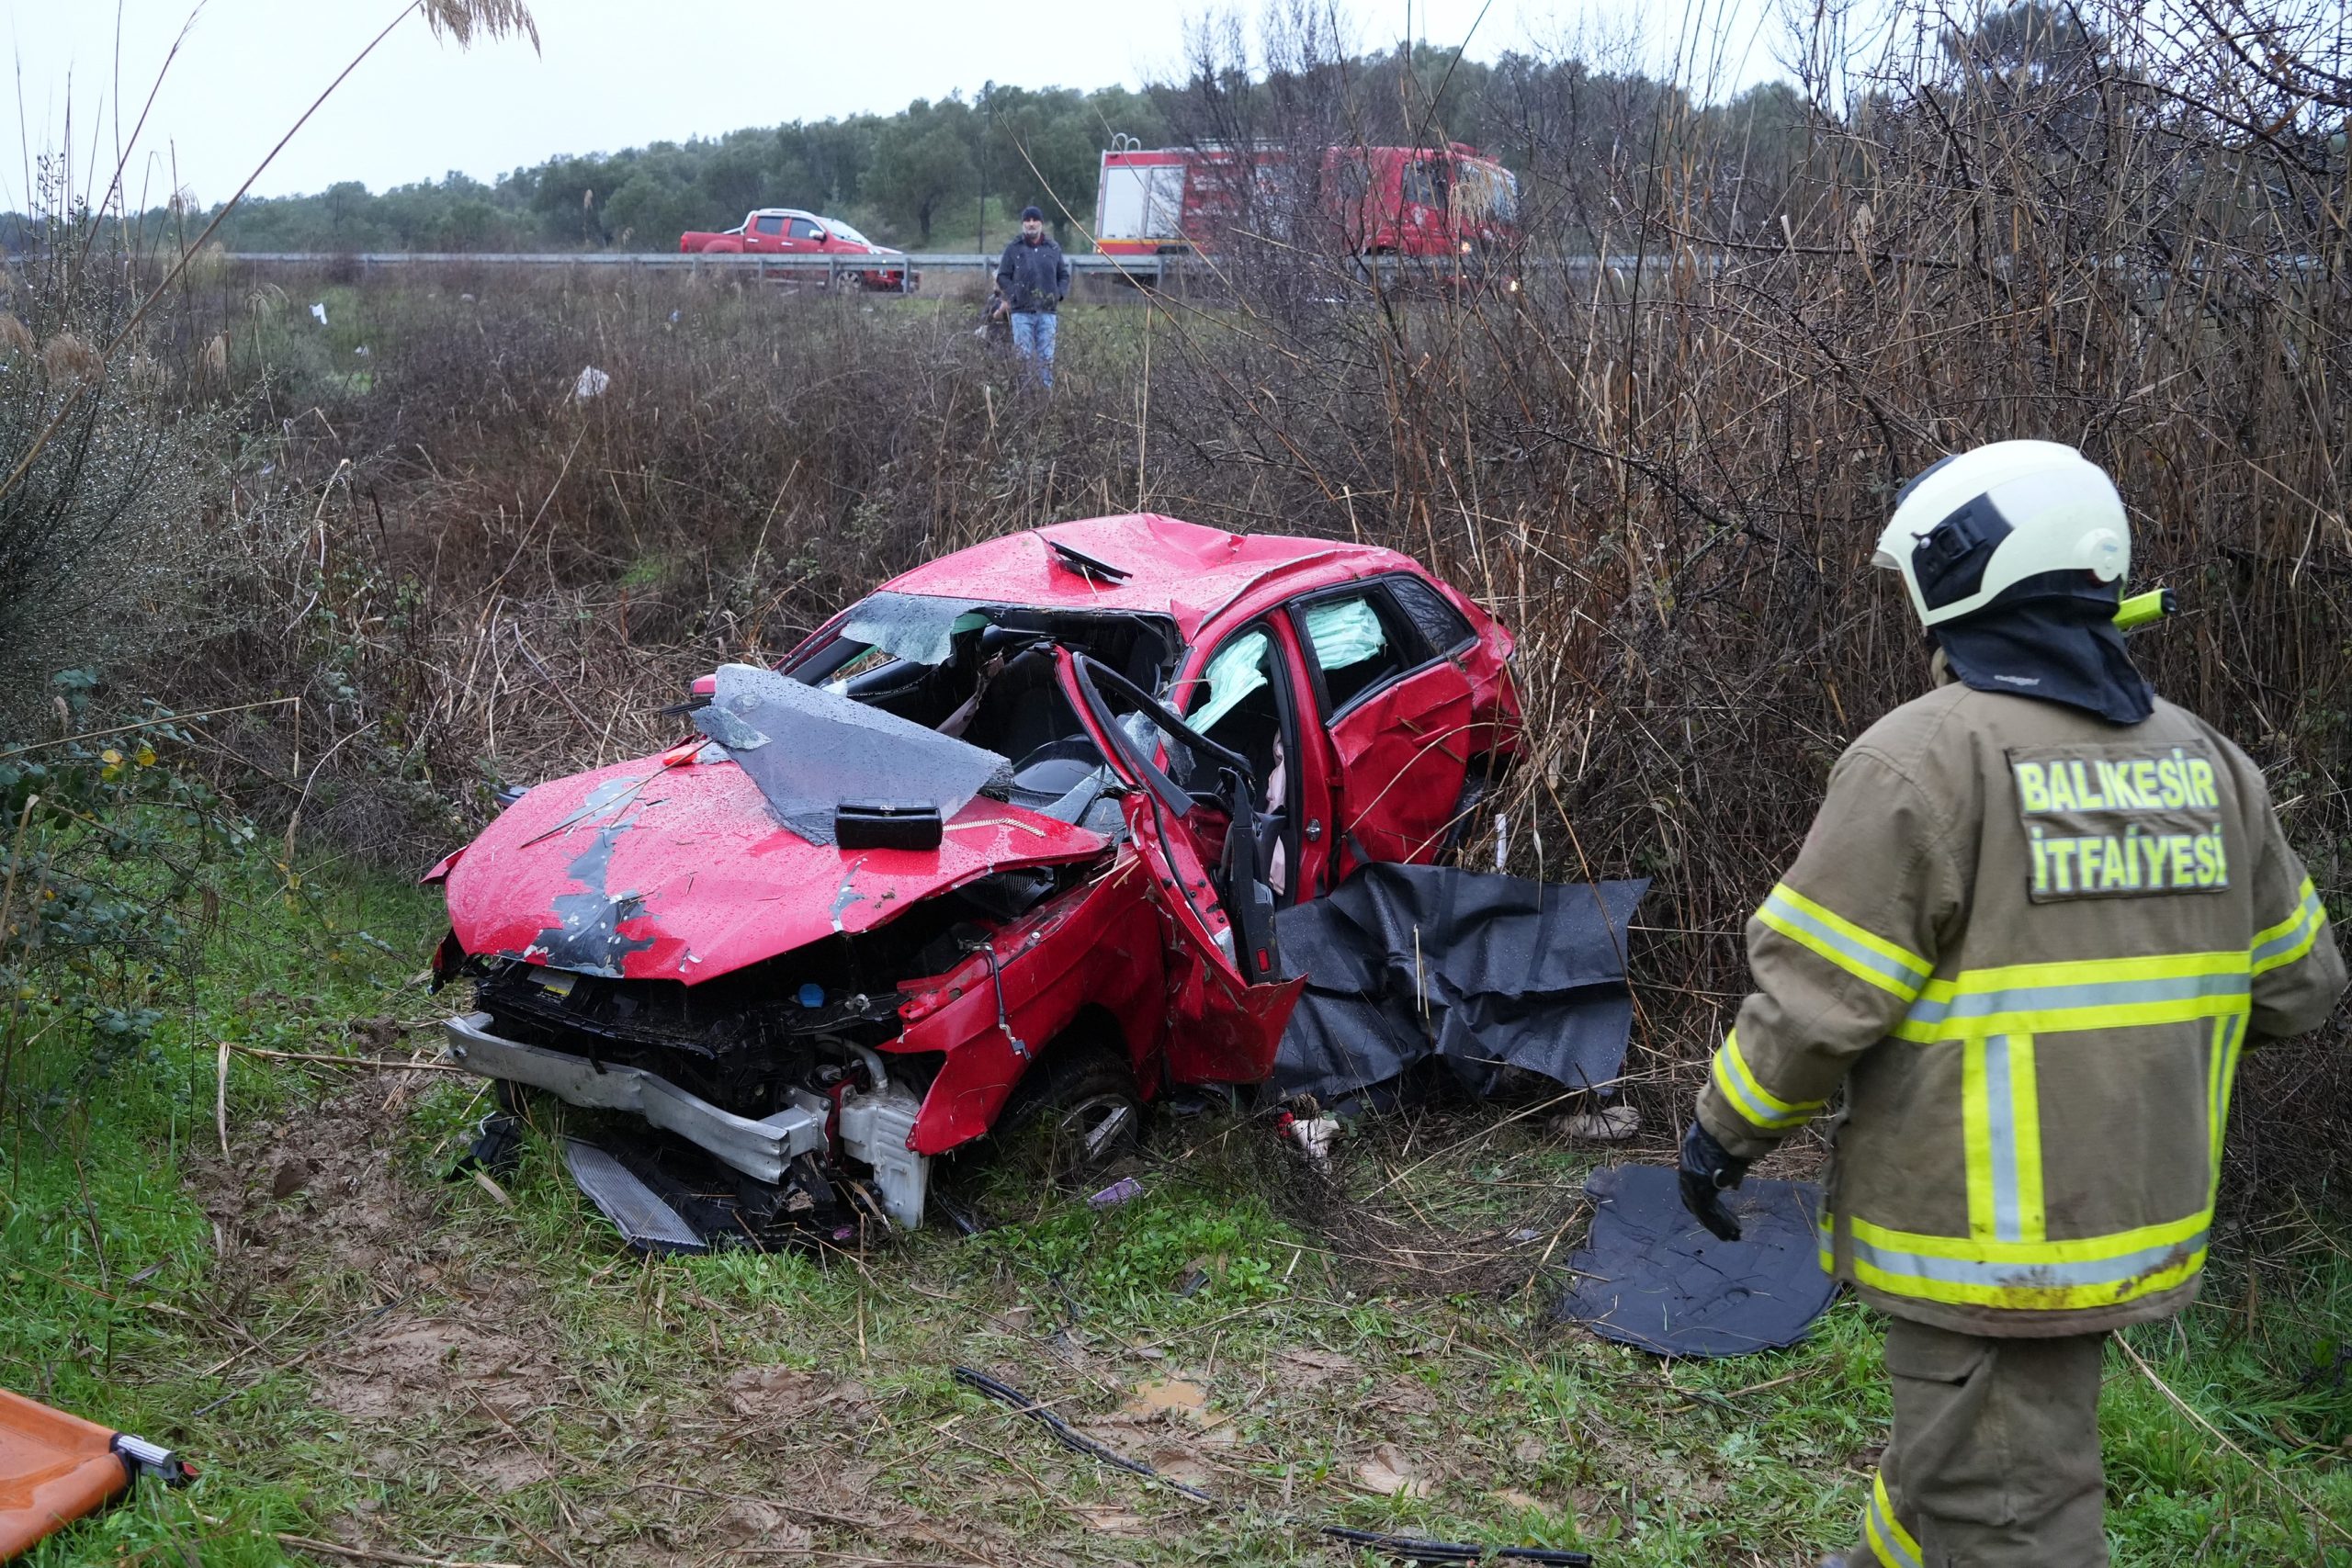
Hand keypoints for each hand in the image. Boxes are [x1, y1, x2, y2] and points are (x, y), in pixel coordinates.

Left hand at [1678, 1118, 1748, 1241]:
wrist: (1724, 1127)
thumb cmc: (1730, 1135)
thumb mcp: (1730, 1154)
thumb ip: (1731, 1173)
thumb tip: (1734, 1187)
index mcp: (1692, 1163)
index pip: (1697, 1189)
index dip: (1708, 1204)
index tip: (1720, 1214)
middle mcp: (1688, 1175)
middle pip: (1698, 1204)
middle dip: (1714, 1219)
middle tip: (1728, 1232)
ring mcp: (1692, 1183)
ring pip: (1703, 1212)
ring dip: (1718, 1225)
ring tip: (1732, 1237)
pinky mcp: (1699, 1191)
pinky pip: (1707, 1214)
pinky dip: (1719, 1225)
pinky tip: (1729, 1234)